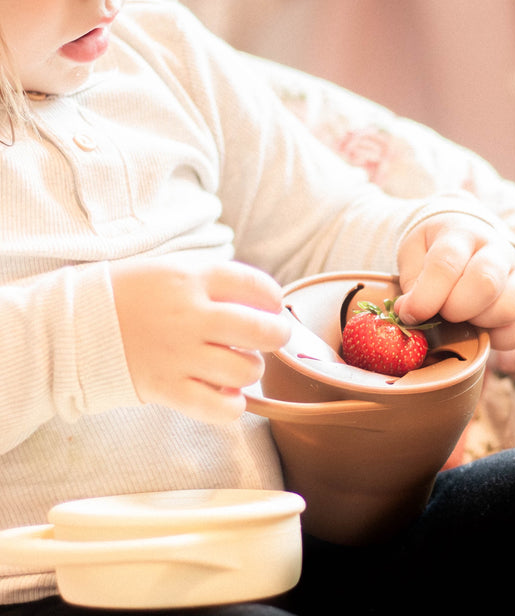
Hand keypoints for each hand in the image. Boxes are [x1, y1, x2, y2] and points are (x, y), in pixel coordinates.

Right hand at [110, 256, 290, 422]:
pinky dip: (231, 406)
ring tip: (238, 366)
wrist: (72, 325)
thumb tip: (261, 299)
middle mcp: (190, 316)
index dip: (273, 297)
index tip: (273, 305)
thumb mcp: (170, 270)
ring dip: (251, 371)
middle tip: (272, 336)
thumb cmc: (127, 295)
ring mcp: (179, 355)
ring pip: (246, 371)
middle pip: (262, 331)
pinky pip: (220, 408)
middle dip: (277, 334)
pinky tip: (224, 394)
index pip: (254, 284)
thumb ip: (213, 281)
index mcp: (190, 279)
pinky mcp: (167, 388)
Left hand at [393, 213, 514, 349]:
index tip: (409, 313)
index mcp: (461, 233)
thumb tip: (409, 313)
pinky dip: (498, 339)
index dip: (426, 296)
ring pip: (509, 307)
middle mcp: (496, 251)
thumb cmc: (433, 251)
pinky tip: (479, 331)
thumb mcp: (413, 255)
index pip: (446, 263)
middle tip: (441, 313)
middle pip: (485, 283)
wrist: (466, 241)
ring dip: (478, 323)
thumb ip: (410, 283)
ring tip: (460, 320)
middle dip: (455, 309)